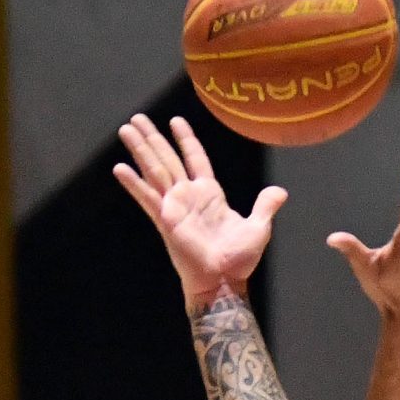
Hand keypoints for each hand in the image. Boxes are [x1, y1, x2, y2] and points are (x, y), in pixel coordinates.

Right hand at [114, 112, 287, 299]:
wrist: (224, 281)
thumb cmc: (239, 260)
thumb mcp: (258, 228)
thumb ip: (265, 206)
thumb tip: (280, 192)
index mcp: (209, 194)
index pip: (195, 158)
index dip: (186, 139)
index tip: (176, 121)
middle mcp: (188, 196)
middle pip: (168, 159)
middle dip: (153, 138)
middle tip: (137, 118)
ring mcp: (175, 207)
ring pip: (154, 170)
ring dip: (140, 149)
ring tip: (126, 129)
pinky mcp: (165, 220)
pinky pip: (147, 197)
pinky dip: (133, 183)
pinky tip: (119, 168)